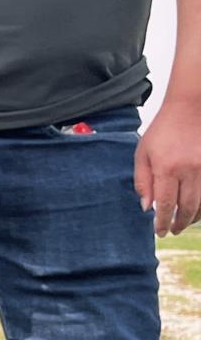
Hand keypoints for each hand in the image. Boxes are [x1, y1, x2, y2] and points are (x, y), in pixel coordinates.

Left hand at [136, 95, 200, 235]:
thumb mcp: (143, 154)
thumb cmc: (163, 131)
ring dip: (193, 217)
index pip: (166, 204)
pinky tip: (197, 210)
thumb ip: (143, 181)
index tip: (160, 232)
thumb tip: (146, 207)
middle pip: (186, 207)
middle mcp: (189, 170)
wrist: (190, 108)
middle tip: (173, 231)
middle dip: (179, 223)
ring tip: (184, 224)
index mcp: (167, 168)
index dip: (163, 222)